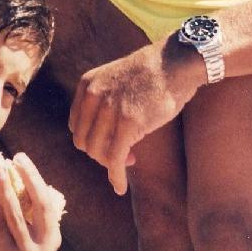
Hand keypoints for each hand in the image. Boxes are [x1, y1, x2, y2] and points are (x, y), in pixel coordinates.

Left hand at [0, 154, 63, 250]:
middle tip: (13, 160)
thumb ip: (30, 213)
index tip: (21, 159)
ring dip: (6, 191)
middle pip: (40, 206)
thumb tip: (15, 175)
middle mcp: (45, 245)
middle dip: (28, 180)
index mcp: (53, 236)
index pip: (48, 202)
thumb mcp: (31, 236)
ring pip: (17, 216)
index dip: (35, 178)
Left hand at [68, 41, 202, 194]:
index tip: (109, 144)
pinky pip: (115, 158)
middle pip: (84, 141)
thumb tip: (100, 138)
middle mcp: (94, 96)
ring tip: (131, 160)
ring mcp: (110, 109)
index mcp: (87, 85)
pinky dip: (115, 176)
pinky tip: (120, 187)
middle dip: (100, 154)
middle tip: (122, 155)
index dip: (91, 140)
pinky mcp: (130, 123)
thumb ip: (102, 103)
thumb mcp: (115, 81)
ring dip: (111, 164)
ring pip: (98, 152)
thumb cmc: (151, 76)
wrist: (175, 63)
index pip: (76, 126)